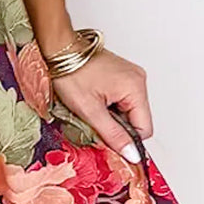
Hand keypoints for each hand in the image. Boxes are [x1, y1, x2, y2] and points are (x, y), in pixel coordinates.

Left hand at [49, 46, 152, 162]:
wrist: (59, 49)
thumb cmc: (70, 73)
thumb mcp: (90, 111)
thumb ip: (114, 136)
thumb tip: (132, 155)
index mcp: (136, 88)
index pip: (144, 129)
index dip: (126, 139)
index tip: (107, 137)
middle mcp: (138, 79)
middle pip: (137, 119)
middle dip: (117, 125)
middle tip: (95, 116)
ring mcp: (130, 74)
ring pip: (129, 110)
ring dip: (112, 114)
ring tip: (92, 104)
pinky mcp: (122, 73)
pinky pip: (123, 98)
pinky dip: (110, 103)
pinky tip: (95, 97)